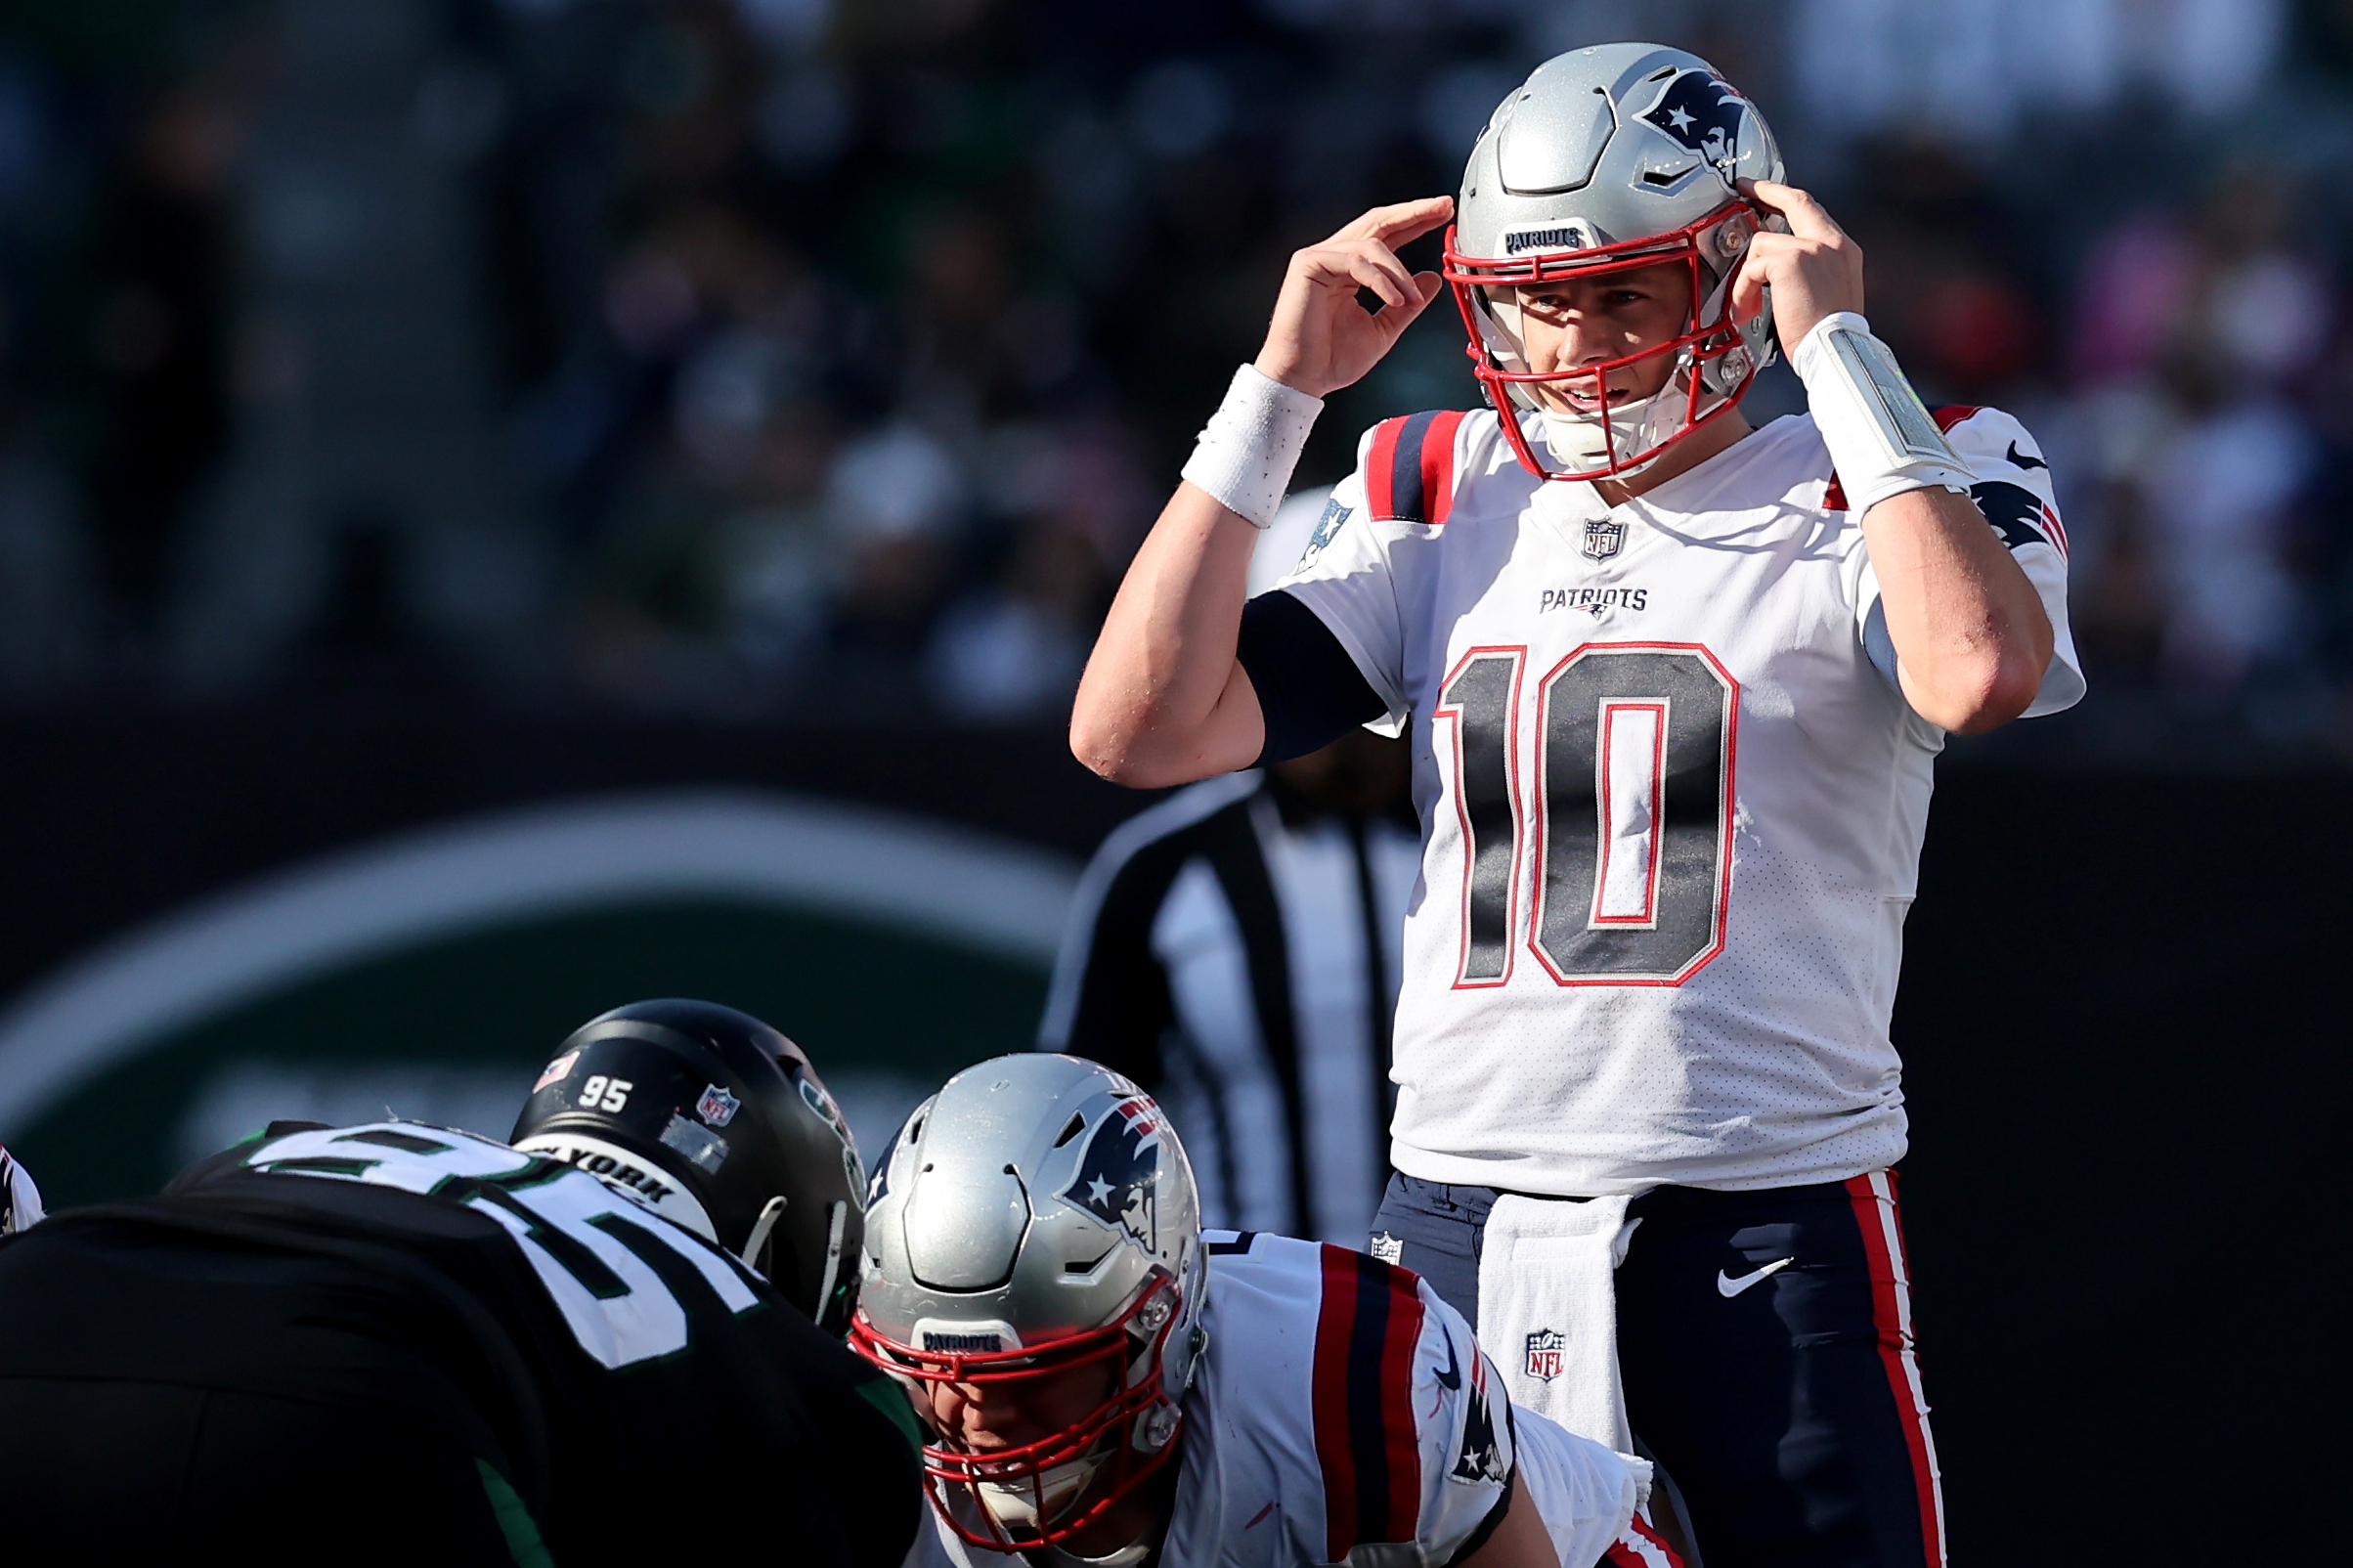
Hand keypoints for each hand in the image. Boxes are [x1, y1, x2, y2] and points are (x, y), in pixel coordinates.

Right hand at [1253, 197, 1451, 398]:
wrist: (1302, 378)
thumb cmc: (1332, 359)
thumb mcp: (1384, 329)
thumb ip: (1406, 304)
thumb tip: (1431, 279)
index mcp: (1351, 269)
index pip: (1387, 236)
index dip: (1415, 222)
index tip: (1443, 214)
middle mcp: (1334, 257)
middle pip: (1378, 221)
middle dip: (1413, 213)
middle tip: (1442, 207)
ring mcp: (1319, 258)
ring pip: (1371, 244)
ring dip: (1399, 271)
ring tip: (1411, 299)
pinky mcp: (1308, 264)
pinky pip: (1355, 261)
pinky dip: (1380, 279)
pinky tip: (1395, 298)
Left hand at [1730, 179, 1864, 359]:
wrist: (1837, 352)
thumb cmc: (1829, 336)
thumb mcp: (1827, 294)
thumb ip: (1809, 271)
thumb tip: (1773, 269)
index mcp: (1843, 250)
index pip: (1813, 213)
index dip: (1788, 200)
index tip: (1770, 193)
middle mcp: (1832, 243)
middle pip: (1795, 201)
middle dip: (1765, 190)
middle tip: (1743, 187)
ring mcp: (1813, 247)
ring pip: (1763, 244)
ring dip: (1747, 277)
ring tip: (1749, 305)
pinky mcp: (1792, 260)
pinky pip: (1752, 268)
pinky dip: (1743, 291)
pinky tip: (1749, 310)